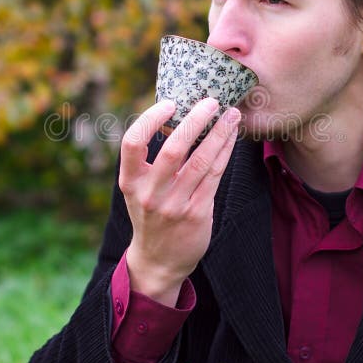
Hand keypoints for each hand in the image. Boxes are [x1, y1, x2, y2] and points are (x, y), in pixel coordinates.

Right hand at [119, 98, 240, 306]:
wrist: (159, 261)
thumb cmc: (151, 215)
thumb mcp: (139, 189)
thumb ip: (151, 162)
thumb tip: (178, 117)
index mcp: (130, 182)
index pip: (132, 143)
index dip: (149, 119)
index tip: (170, 103)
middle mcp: (150, 194)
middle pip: (173, 150)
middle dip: (195, 121)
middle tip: (211, 101)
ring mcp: (174, 205)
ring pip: (201, 161)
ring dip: (219, 134)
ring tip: (232, 115)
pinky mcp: (197, 214)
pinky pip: (215, 176)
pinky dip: (224, 153)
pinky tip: (231, 138)